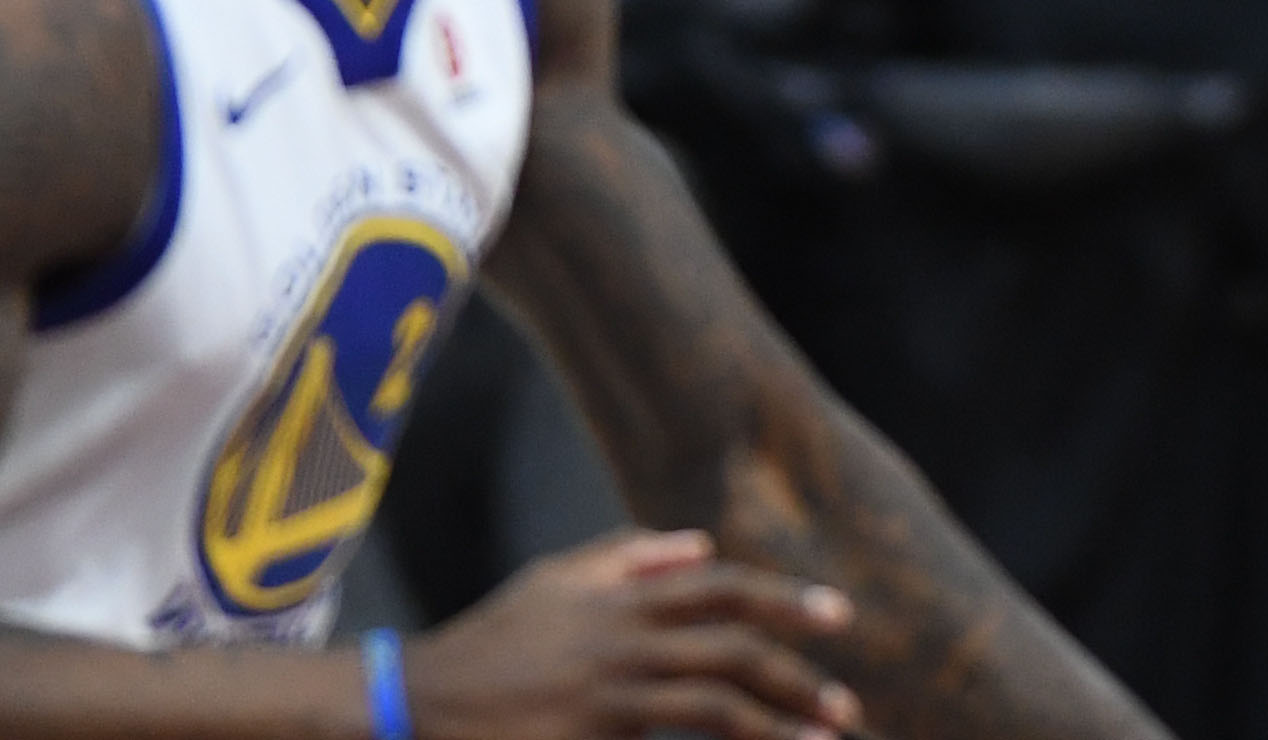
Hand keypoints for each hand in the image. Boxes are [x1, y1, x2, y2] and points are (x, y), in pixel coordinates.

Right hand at [408, 528, 859, 739]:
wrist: (420, 701)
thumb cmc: (495, 639)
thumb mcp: (556, 579)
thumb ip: (629, 555)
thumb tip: (702, 545)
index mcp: (622, 598)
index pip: (725, 589)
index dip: (787, 600)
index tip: (841, 617)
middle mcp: (625, 643)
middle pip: (733, 652)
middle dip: (798, 677)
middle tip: (847, 704)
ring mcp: (608, 698)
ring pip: (713, 707)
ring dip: (775, 726)